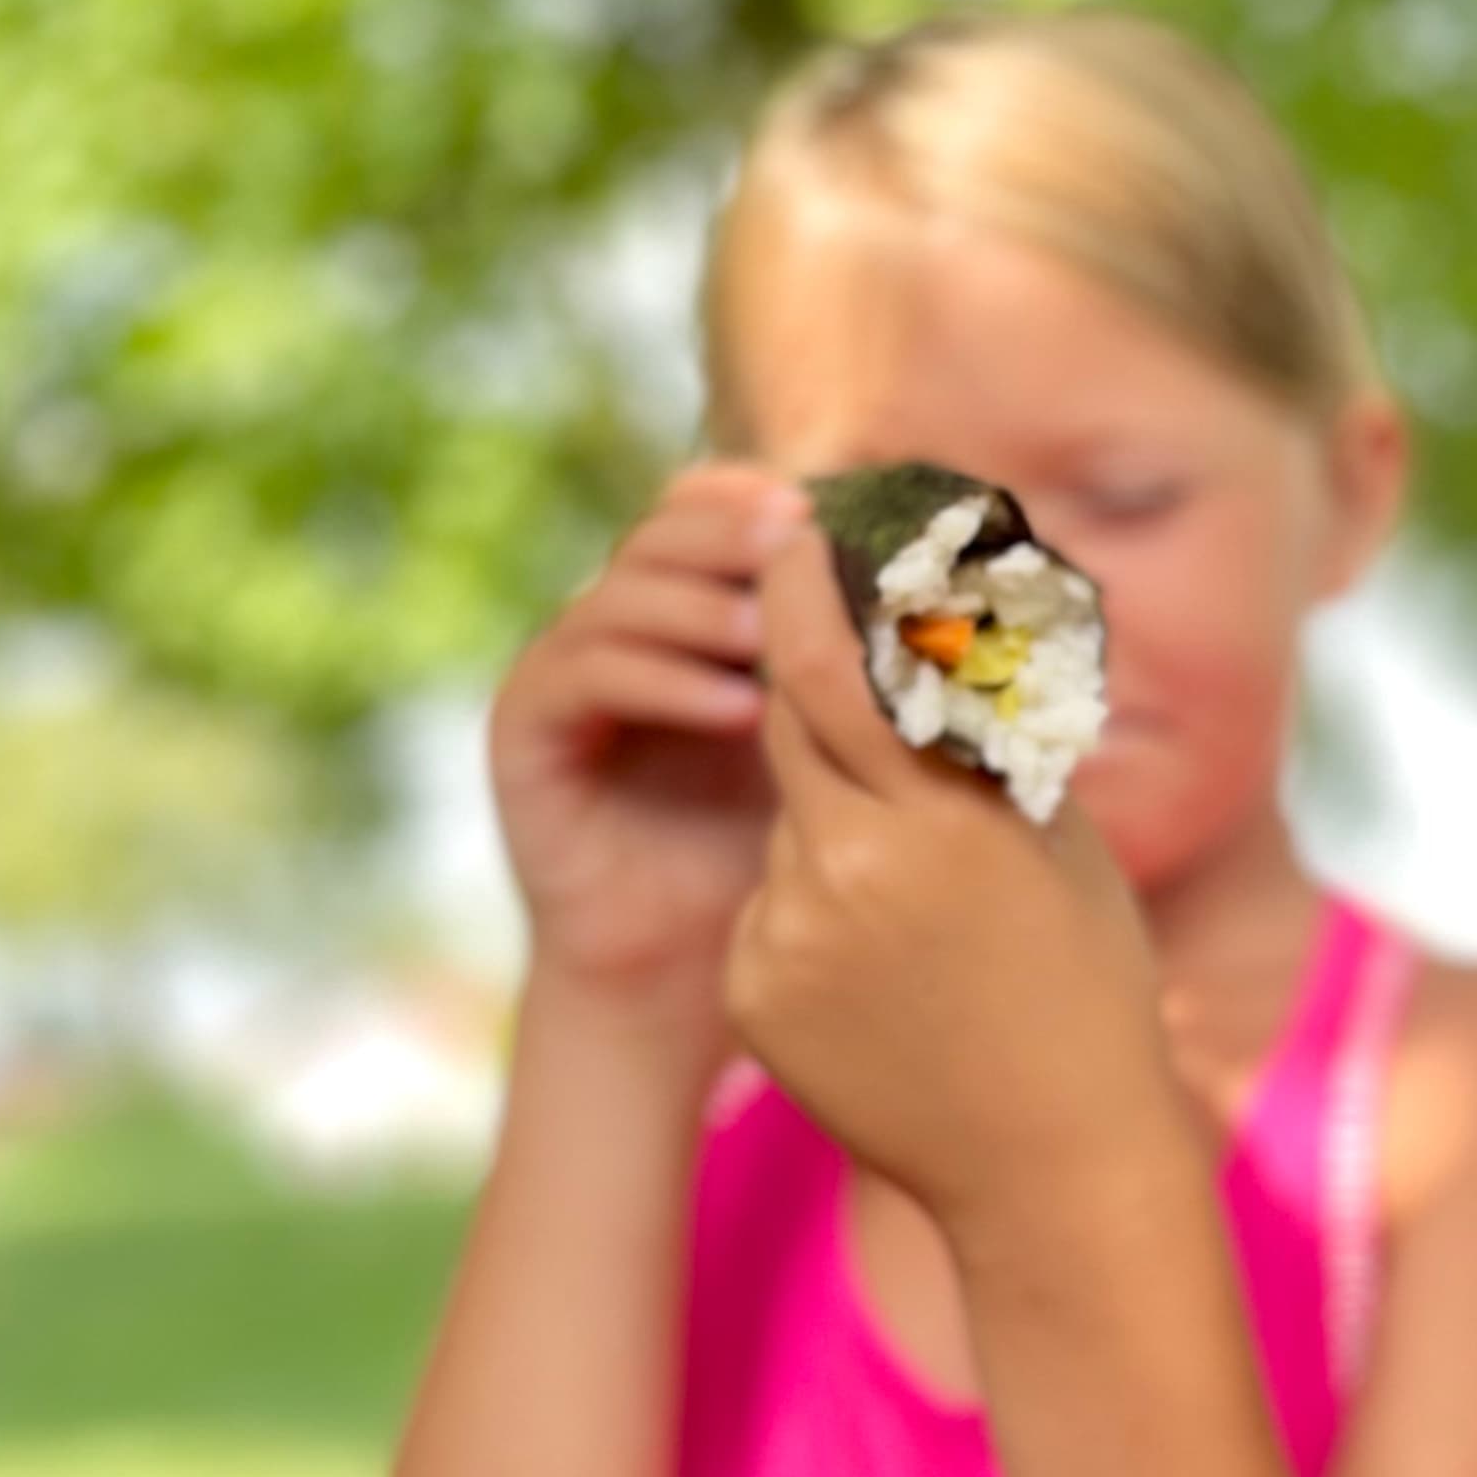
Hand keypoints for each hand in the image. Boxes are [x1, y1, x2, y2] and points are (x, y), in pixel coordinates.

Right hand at [489, 468, 804, 1037]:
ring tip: (777, 639)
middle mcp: (623, 630)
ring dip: (703, 608)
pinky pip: (583, 675)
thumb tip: (952, 589)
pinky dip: (663, 681)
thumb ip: (854, 667)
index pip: (709, 517)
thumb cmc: (784, 859)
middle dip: (732, 535)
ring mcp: (565, 674)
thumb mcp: (833, 747)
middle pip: (661, 536)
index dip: (758, 499)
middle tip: (798, 541)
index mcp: (692, 616)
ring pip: (620, 597)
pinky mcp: (525, 731)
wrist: (688, 976)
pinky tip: (739, 710)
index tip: (832, 502)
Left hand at [721, 530, 1187, 1237]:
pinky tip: (887, 980)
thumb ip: (987, 743)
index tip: (786, 534)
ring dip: (836, 827)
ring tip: (925, 914)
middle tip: (834, 656)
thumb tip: (948, 636)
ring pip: (787, 827)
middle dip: (807, 692)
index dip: (799, 593)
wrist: (1051, 1165)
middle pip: (787, 729)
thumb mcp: (1061, 847)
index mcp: (937, 823)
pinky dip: (815, 915)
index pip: (830, 670)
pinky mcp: (751, 995)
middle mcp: (846, 872)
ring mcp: (788, 939)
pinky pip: (771, 913)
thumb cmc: (1084, 990)